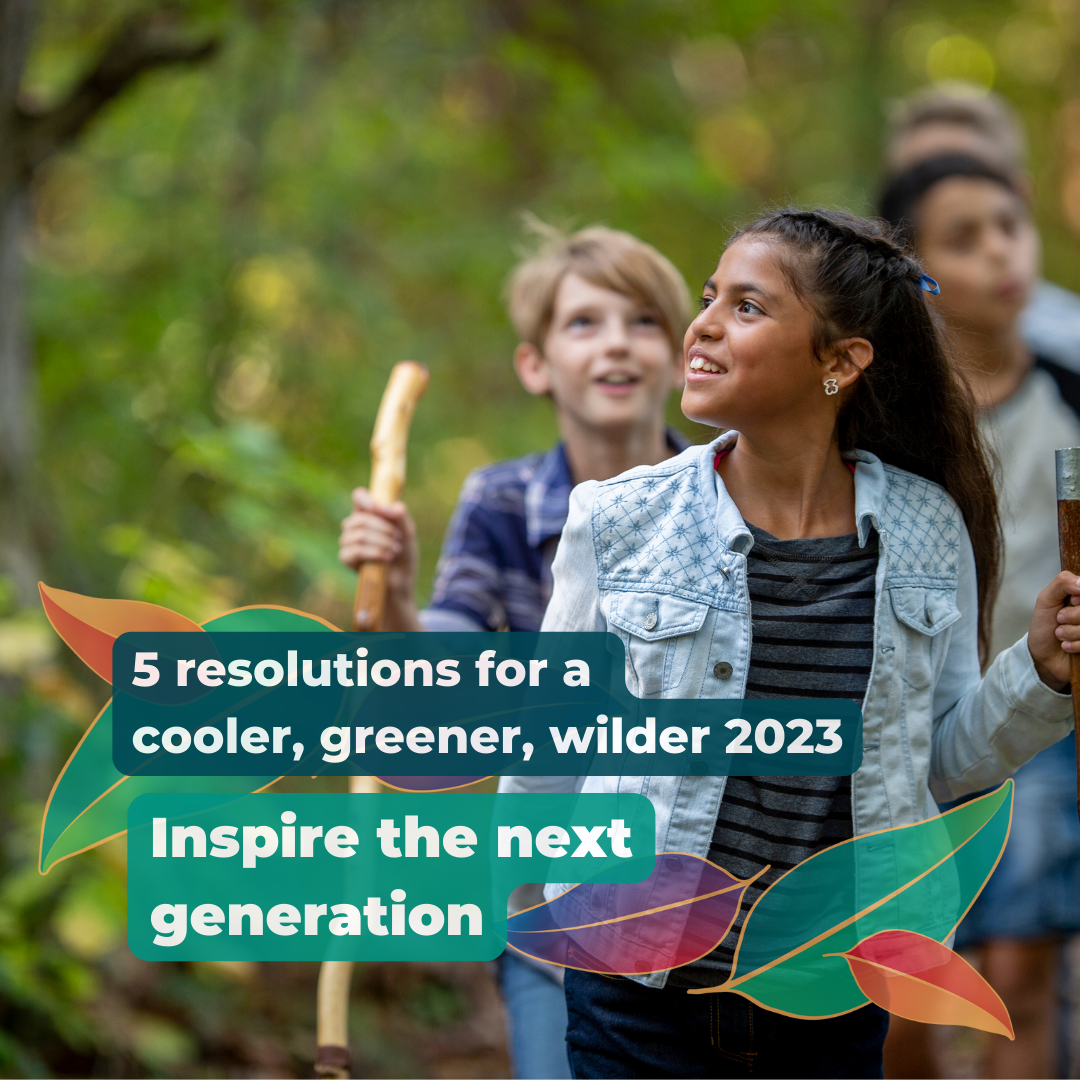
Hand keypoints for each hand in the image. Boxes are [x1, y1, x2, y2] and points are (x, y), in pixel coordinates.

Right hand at [338, 488, 420, 626]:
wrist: (402, 581)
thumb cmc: (404, 554)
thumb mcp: (408, 532)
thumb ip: (400, 515)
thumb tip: (384, 507)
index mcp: (369, 514)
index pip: (358, 497)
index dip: (363, 499)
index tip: (375, 507)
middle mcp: (356, 526)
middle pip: (359, 518)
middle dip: (382, 528)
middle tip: (398, 538)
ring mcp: (349, 542)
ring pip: (357, 534)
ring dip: (381, 542)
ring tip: (395, 550)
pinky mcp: (347, 558)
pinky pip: (353, 550)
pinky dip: (373, 553)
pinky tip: (386, 558)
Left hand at [1026, 571, 1079, 689]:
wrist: (1041, 654)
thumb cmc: (1045, 625)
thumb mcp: (1046, 599)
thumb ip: (1062, 583)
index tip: (1072, 600)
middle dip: (1071, 615)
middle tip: (1059, 619)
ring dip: (1070, 632)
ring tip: (1060, 634)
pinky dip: (1074, 645)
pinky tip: (1066, 646)